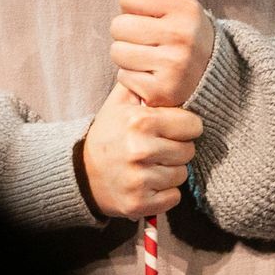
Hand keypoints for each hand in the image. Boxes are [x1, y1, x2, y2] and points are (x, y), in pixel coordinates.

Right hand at [81, 80, 202, 220]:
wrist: (82, 173)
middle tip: (159, 147)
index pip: (192, 124)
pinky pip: (174, 197)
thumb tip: (168, 70)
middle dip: (178, 148)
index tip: (174, 127)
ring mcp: (139, 180)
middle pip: (189, 150)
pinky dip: (165, 193)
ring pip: (182, 174)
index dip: (186, 125)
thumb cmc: (108, 134)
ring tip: (152, 164)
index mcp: (139, 121)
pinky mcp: (139, 204)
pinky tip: (149, 183)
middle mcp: (139, 150)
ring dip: (171, 171)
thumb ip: (142, 82)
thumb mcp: (119, 102)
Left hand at [110, 0, 216, 107]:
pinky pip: (123, 77)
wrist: (216, 78)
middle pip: (118, 26)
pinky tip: (151, 75)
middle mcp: (182, 36)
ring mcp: (174, 66)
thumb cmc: (188, 36)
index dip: (132, 6)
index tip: (146, 15)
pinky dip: (132, 78)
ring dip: (127, 56)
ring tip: (147, 57)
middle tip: (145, 39)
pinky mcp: (163, 92)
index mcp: (185, 9)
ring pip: (117, 52)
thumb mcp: (180, 6)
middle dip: (126, 33)